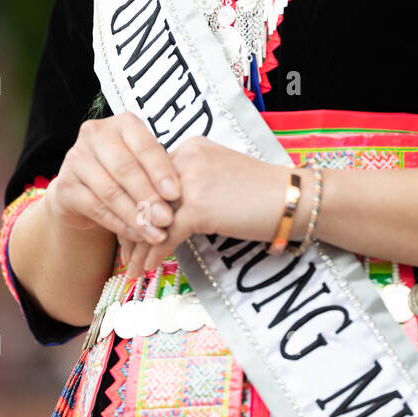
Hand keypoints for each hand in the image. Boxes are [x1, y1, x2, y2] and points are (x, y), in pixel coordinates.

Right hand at [46, 113, 181, 260]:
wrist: (83, 189)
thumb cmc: (122, 173)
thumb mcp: (142, 164)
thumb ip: (158, 174)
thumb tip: (179, 198)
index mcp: (122, 123)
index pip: (144, 146)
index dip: (161, 171)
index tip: (176, 194)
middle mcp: (95, 134)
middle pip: (125, 168)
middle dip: (148, 197)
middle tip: (166, 219)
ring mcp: (76, 158)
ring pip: (110, 191)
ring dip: (135, 216)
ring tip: (155, 233)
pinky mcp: (64, 185)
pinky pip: (95, 207)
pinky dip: (118, 224)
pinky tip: (136, 234)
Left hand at [117, 136, 291, 279]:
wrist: (293, 199)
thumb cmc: (262, 193)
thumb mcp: (220, 176)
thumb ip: (192, 184)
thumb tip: (165, 213)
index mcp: (190, 147)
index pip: (150, 177)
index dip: (136, 205)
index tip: (129, 227)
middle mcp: (186, 158)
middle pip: (145, 196)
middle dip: (131, 226)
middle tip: (123, 251)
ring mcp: (191, 181)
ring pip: (150, 217)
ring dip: (137, 245)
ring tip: (129, 267)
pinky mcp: (199, 207)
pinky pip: (165, 235)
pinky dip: (153, 254)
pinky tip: (146, 268)